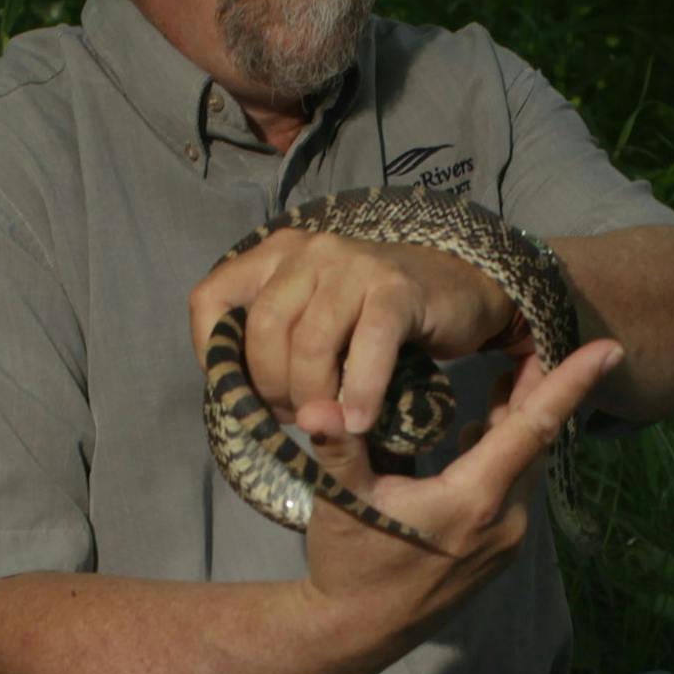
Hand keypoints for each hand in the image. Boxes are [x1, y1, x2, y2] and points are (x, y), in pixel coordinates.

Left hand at [189, 230, 518, 435]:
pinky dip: (360, 392)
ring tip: (329, 423)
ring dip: (314, 396)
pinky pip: (367, 347)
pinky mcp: (397, 290)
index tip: (243, 391)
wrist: (462, 290)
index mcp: (278, 254)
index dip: (214, 355)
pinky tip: (360, 421)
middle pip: (262, 329)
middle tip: (296, 416)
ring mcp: (355, 265)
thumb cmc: (379, 317)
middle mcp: (311, 250)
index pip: (211, 298)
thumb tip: (249, 403)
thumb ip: (279, 345)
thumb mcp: (318, 320)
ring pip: (309, 343)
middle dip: (271, 387)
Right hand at [294, 338, 621, 646]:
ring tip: (517, 369)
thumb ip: (337, 448)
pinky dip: (508, 450)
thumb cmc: (350, 563)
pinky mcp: (500, 547)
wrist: (358, 632)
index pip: (534, 428)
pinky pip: (515, 485)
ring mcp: (507, 537)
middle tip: (545, 336)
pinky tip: (487, 424)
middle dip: (545, 387)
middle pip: (536, 439)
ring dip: (522, 419)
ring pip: (526, 463)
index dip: (571, 383)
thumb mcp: (340, 502)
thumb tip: (318, 406)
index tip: (610, 348)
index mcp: (473, 500)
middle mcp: (504, 519)